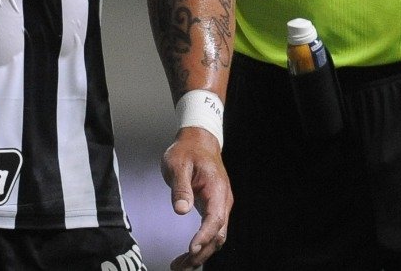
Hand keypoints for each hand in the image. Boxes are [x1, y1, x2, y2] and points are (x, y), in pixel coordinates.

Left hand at [161, 127, 230, 269]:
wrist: (199, 142)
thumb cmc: (188, 151)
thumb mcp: (178, 165)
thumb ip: (180, 187)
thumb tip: (181, 209)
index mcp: (216, 189)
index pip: (214, 219)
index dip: (204, 236)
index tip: (191, 248)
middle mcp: (222, 201)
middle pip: (217, 235)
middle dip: (201, 253)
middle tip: (180, 266)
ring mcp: (219, 206)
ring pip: (215, 237)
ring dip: (200, 254)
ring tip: (180, 266)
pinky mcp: (213, 209)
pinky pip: (211, 232)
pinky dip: (201, 246)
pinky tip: (188, 256)